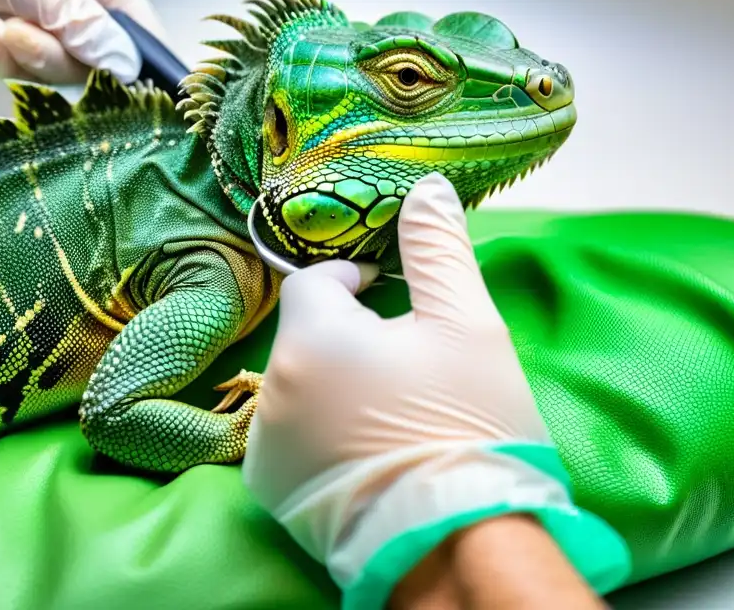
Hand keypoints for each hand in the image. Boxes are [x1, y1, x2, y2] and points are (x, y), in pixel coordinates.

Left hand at [242, 173, 629, 607]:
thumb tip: (424, 188)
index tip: (391, 297)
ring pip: (300, 384)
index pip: (314, 281)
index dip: (354, 281)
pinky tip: (367, 449)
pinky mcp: (273, 492)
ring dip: (334, 381)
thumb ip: (436, 247)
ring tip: (392, 409)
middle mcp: (272, 389)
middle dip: (349, 334)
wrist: (460, 545)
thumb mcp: (467, 324)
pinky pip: (292, 435)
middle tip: (406, 361)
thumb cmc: (467, 426)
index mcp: (311, 338)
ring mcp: (266, 446)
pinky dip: (321, 429)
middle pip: (307, 335)